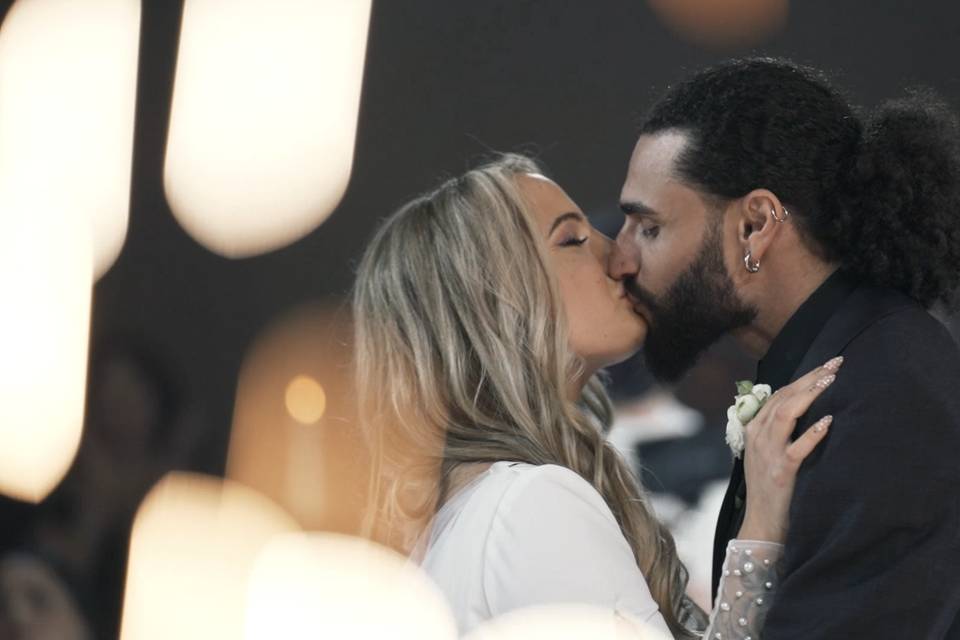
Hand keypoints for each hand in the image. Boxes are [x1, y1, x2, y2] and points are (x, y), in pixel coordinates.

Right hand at [737, 356, 843, 542]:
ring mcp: (768, 453)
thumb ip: (777, 431)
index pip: (778, 395)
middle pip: (784, 398)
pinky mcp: (781, 471)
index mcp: (754, 430)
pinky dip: (813, 433)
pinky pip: (797, 447)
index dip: (802, 378)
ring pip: (786, 414)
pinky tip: (828, 421)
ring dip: (810, 395)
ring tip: (831, 381)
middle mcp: (758, 436)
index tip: (825, 366)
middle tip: (834, 364)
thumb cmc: (770, 488)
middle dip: (810, 378)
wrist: (761, 523)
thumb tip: (802, 409)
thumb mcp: (766, 454)